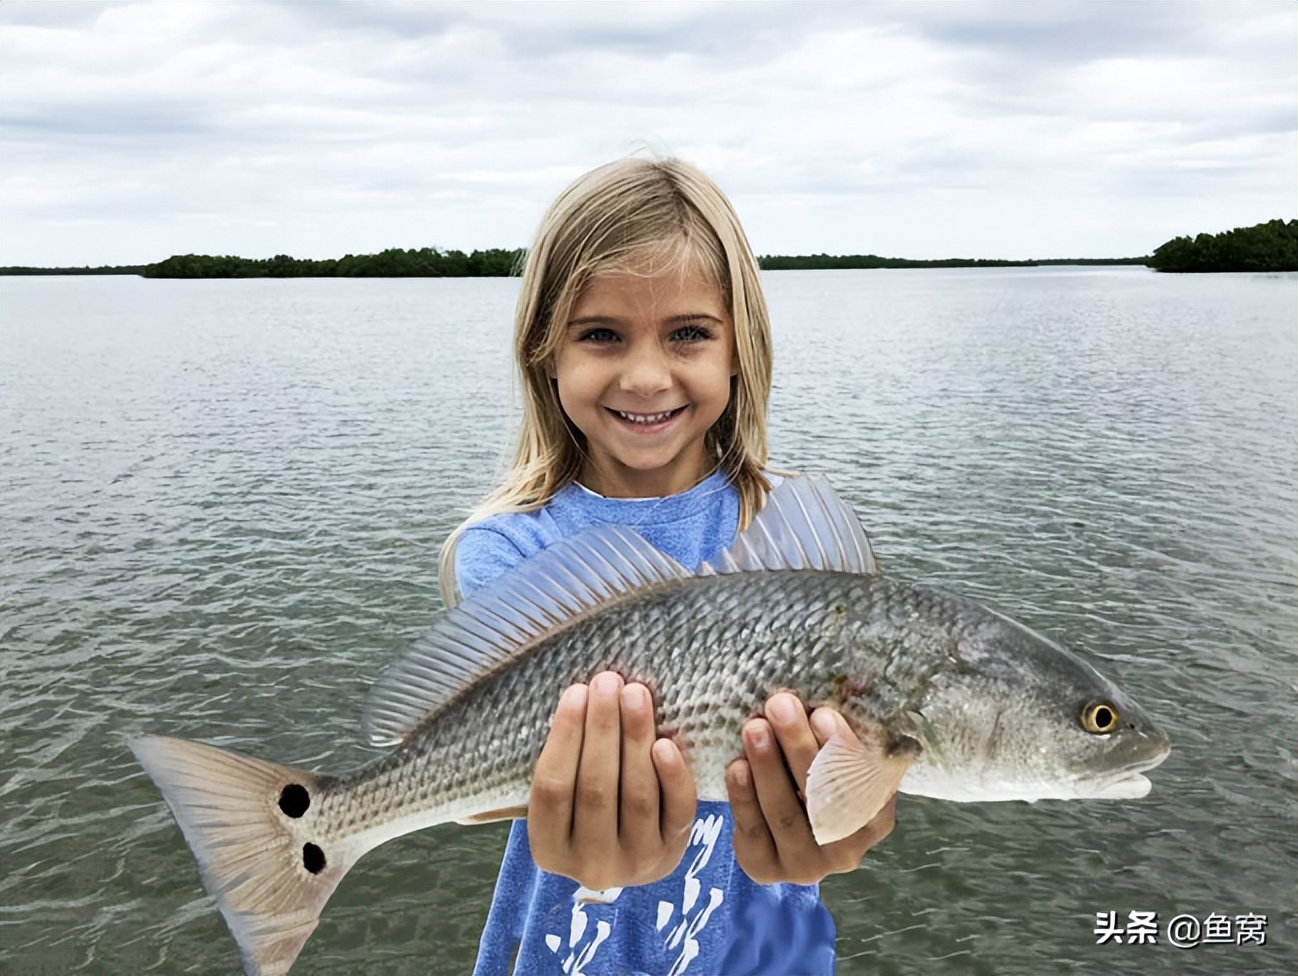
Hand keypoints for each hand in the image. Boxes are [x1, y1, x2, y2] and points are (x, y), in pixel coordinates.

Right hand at [528, 671, 697, 889]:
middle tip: (608, 682)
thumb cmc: (585, 808)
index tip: (576, 692)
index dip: (565, 737)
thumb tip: (579, 695)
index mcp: (549, 849)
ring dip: (636, 738)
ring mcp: (635, 861)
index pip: (552, 788)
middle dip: (602, 728)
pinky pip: (677, 810)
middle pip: (595, 788)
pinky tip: (666, 741)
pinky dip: (673, 775)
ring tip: (635, 694)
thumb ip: (564, 762)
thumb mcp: (563, 797)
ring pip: (637, 795)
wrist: (631, 857)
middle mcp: (591, 864)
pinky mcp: (674, 851)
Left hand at [726, 692, 895, 884]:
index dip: (843, 749)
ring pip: (786, 814)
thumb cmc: (814, 772)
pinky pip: (754, 831)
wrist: (779, 820)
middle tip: (779, 705)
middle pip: (822, 796)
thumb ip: (840, 727)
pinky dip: (744, 797)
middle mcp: (847, 849)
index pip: (863, 783)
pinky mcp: (766, 870)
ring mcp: (807, 865)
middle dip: (799, 746)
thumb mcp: (834, 753)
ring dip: (768, 767)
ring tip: (754, 728)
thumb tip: (854, 680)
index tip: (823, 713)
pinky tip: (737, 766)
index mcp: (875, 817)